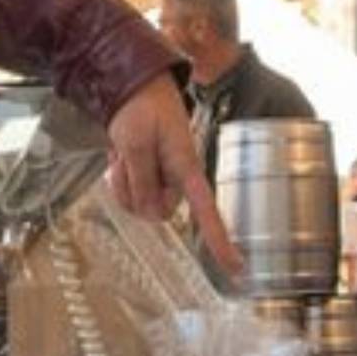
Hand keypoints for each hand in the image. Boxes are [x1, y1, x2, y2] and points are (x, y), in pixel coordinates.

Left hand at [105, 73, 244, 280]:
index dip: (221, 240)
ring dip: (123, 182)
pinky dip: (120, 178)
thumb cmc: (141, 109)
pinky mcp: (151, 175)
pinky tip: (120, 156)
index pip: (208, 211)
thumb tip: (150, 214)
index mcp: (187, 168)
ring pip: (139, 204)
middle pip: (156, 212)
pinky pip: (131, 193)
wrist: (134, 87)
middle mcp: (179, 178)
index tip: (237, 268)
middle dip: (132, 192)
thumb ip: (142, 181)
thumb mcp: (136, 143)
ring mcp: (164, 177)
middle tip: (123, 160)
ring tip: (121, 153)